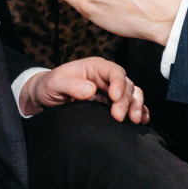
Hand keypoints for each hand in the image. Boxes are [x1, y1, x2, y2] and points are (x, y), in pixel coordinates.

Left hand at [19, 58, 148, 123]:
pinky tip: (142, 121)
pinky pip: (131, 105)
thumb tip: (91, 89)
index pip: (114, 71)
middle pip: (126, 85)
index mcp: (95, 67)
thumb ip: (71, 85)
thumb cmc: (49, 86)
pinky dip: (139, 111)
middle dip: (126, 100)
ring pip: (132, 94)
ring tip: (135, 120)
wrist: (46, 98)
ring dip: (136, 106)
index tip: (115, 98)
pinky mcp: (113, 104)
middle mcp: (106, 77)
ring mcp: (111, 91)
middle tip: (119, 117)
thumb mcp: (55, 83)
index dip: (118, 83)